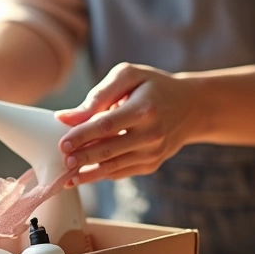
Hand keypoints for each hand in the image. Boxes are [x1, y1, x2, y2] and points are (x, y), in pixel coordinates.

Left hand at [56, 63, 201, 186]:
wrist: (191, 107)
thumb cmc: (153, 87)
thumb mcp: (129, 76)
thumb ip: (98, 95)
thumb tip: (66, 117)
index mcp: (144, 109)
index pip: (107, 125)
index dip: (83, 136)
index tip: (63, 143)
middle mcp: (151, 134)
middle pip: (109, 150)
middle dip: (83, 158)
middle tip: (63, 162)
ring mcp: (153, 152)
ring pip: (114, 166)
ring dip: (88, 174)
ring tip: (67, 176)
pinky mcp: (152, 164)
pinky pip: (122, 172)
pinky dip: (102, 175)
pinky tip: (83, 176)